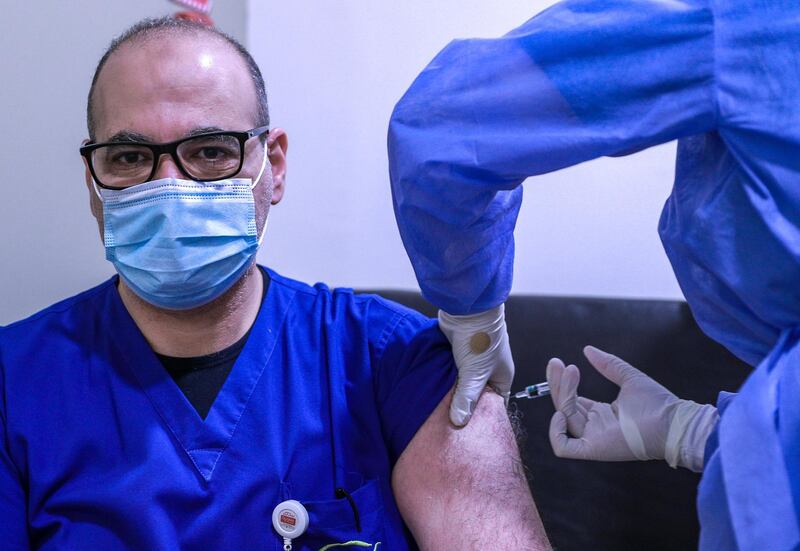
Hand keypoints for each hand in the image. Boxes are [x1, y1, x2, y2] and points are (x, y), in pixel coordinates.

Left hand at [438, 304, 513, 426]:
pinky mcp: (455, 355)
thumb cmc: (480, 339)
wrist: (466, 308)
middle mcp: (488, 370)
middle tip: (449, 425)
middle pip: (475, 396)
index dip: (484, 417)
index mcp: (501, 376)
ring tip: (438, 412)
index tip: (469, 431)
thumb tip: (458, 422)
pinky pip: (449, 374)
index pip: (495, 404)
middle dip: (464, 407)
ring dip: (451, 393)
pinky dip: (443, 381)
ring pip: (460, 385)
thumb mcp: (475, 373)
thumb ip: (467, 398)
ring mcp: (470, 362)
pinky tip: (432, 393)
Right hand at [547, 346, 716, 470]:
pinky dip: (556, 433)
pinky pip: (564, 448)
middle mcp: (594, 426)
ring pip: (564, 418)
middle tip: (556, 363)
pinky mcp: (594, 448)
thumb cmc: (658, 404)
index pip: (571, 399)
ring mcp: (593, 438)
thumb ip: (608, 365)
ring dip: (562, 393)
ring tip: (570, 371)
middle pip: (564, 406)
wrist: (673, 422)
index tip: (560, 363)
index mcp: (602, 413)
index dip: (562, 382)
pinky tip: (560, 412)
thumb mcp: (629, 378)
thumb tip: (587, 349)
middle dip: (557, 384)